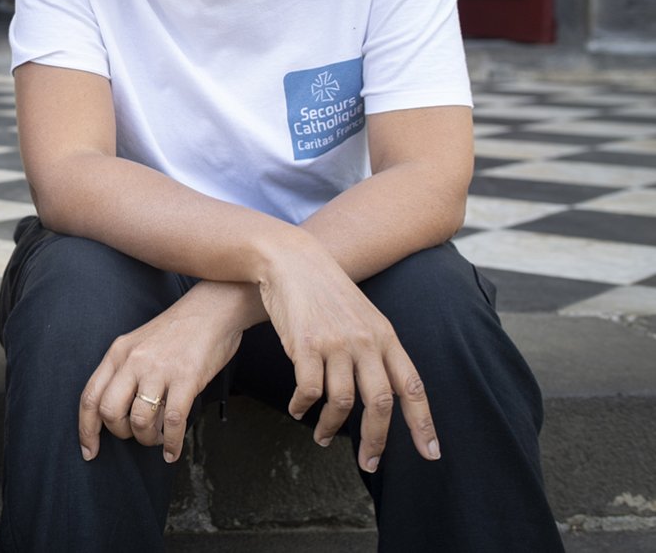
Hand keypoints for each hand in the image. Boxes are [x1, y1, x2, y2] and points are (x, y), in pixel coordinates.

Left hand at [78, 288, 246, 463]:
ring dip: (148, 439)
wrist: (212, 310)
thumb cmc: (177, 332)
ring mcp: (159, 369)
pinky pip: (172, 421)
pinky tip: (172, 451)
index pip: (90, 396)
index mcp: (118, 353)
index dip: (86, 429)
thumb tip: (119, 412)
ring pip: (140, 420)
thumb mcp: (139, 345)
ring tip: (158, 438)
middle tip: (137, 435)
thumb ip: (125, 372)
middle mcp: (133, 361)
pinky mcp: (186, 378)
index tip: (90, 452)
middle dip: (121, 433)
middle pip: (110, 412)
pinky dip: (171, 443)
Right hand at [258, 240, 439, 471]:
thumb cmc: (326, 291)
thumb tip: (381, 392)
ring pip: (342, 402)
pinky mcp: (306, 344)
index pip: (413, 387)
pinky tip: (298, 410)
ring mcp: (336, 343)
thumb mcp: (363, 316)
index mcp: (386, 336)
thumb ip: (375, 349)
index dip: (423, 423)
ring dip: (331, 427)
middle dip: (376, 441)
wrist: (293, 259)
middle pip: (380, 403)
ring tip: (323, 437)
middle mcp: (366, 342)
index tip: (430, 453)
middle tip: (370, 464)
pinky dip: (303, 407)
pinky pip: (310, 390)